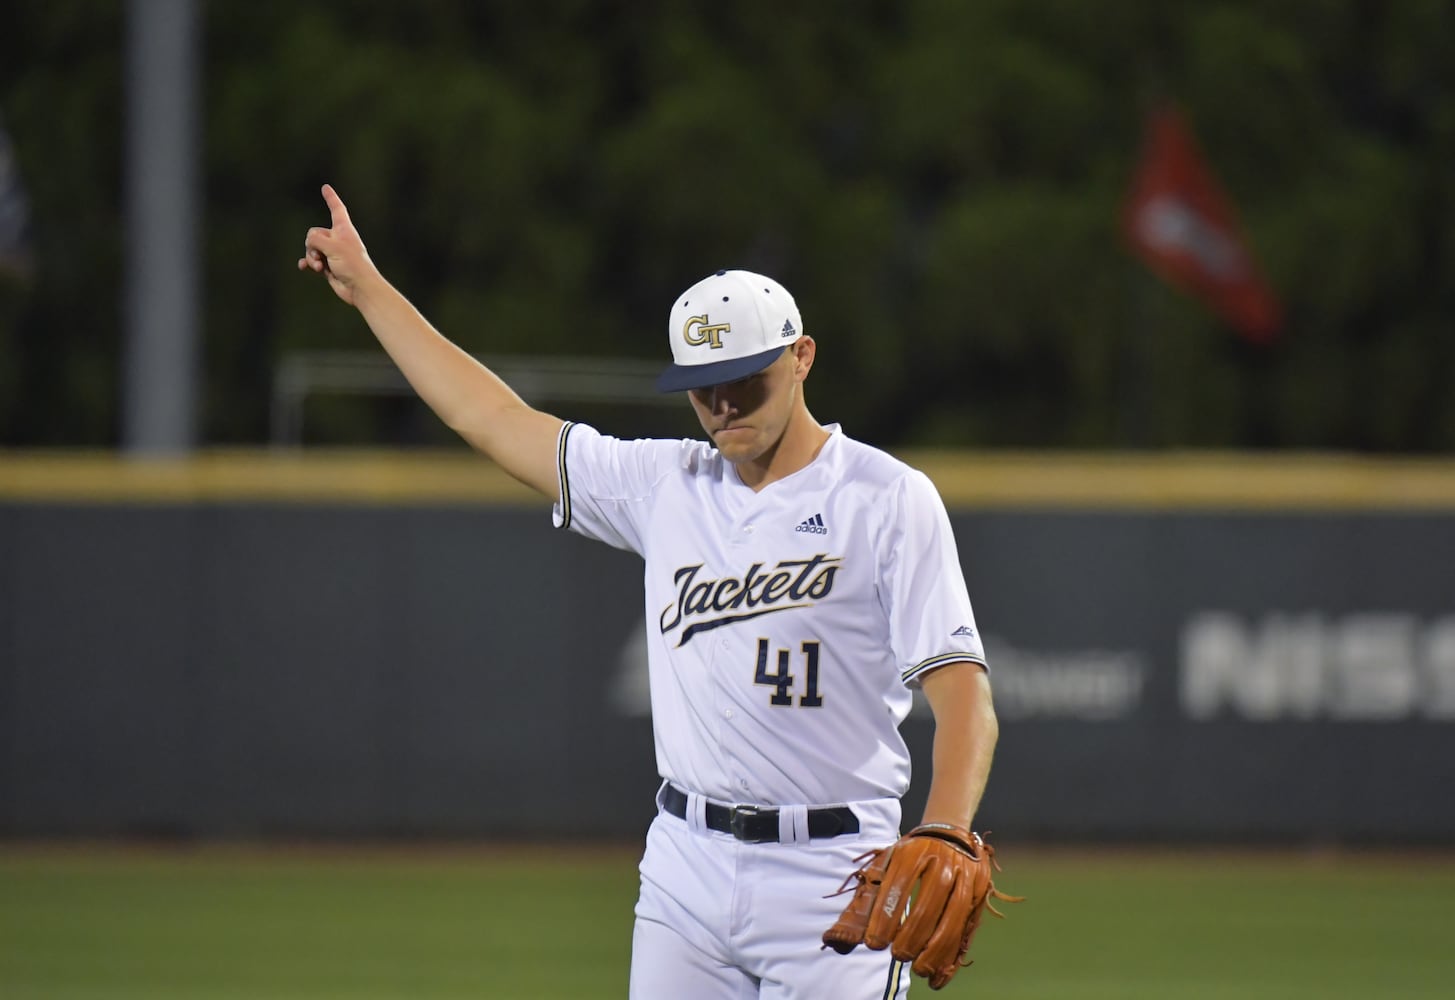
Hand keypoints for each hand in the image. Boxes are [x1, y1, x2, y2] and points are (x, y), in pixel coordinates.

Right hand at [297, 183, 376, 306]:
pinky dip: (308, 264)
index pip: (337, 209)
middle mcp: (338, 239)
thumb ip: (316, 239)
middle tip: (322, 256)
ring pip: (311, 248)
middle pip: (315, 233)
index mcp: (344, 229)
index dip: (331, 198)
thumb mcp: (332, 246)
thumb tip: (310, 244)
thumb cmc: (352, 265)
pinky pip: (312, 261)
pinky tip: (304, 267)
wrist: (360, 288)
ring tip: (319, 267)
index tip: (326, 188)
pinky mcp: (329, 266)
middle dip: (312, 245)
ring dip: (311, 257)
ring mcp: (333, 253)